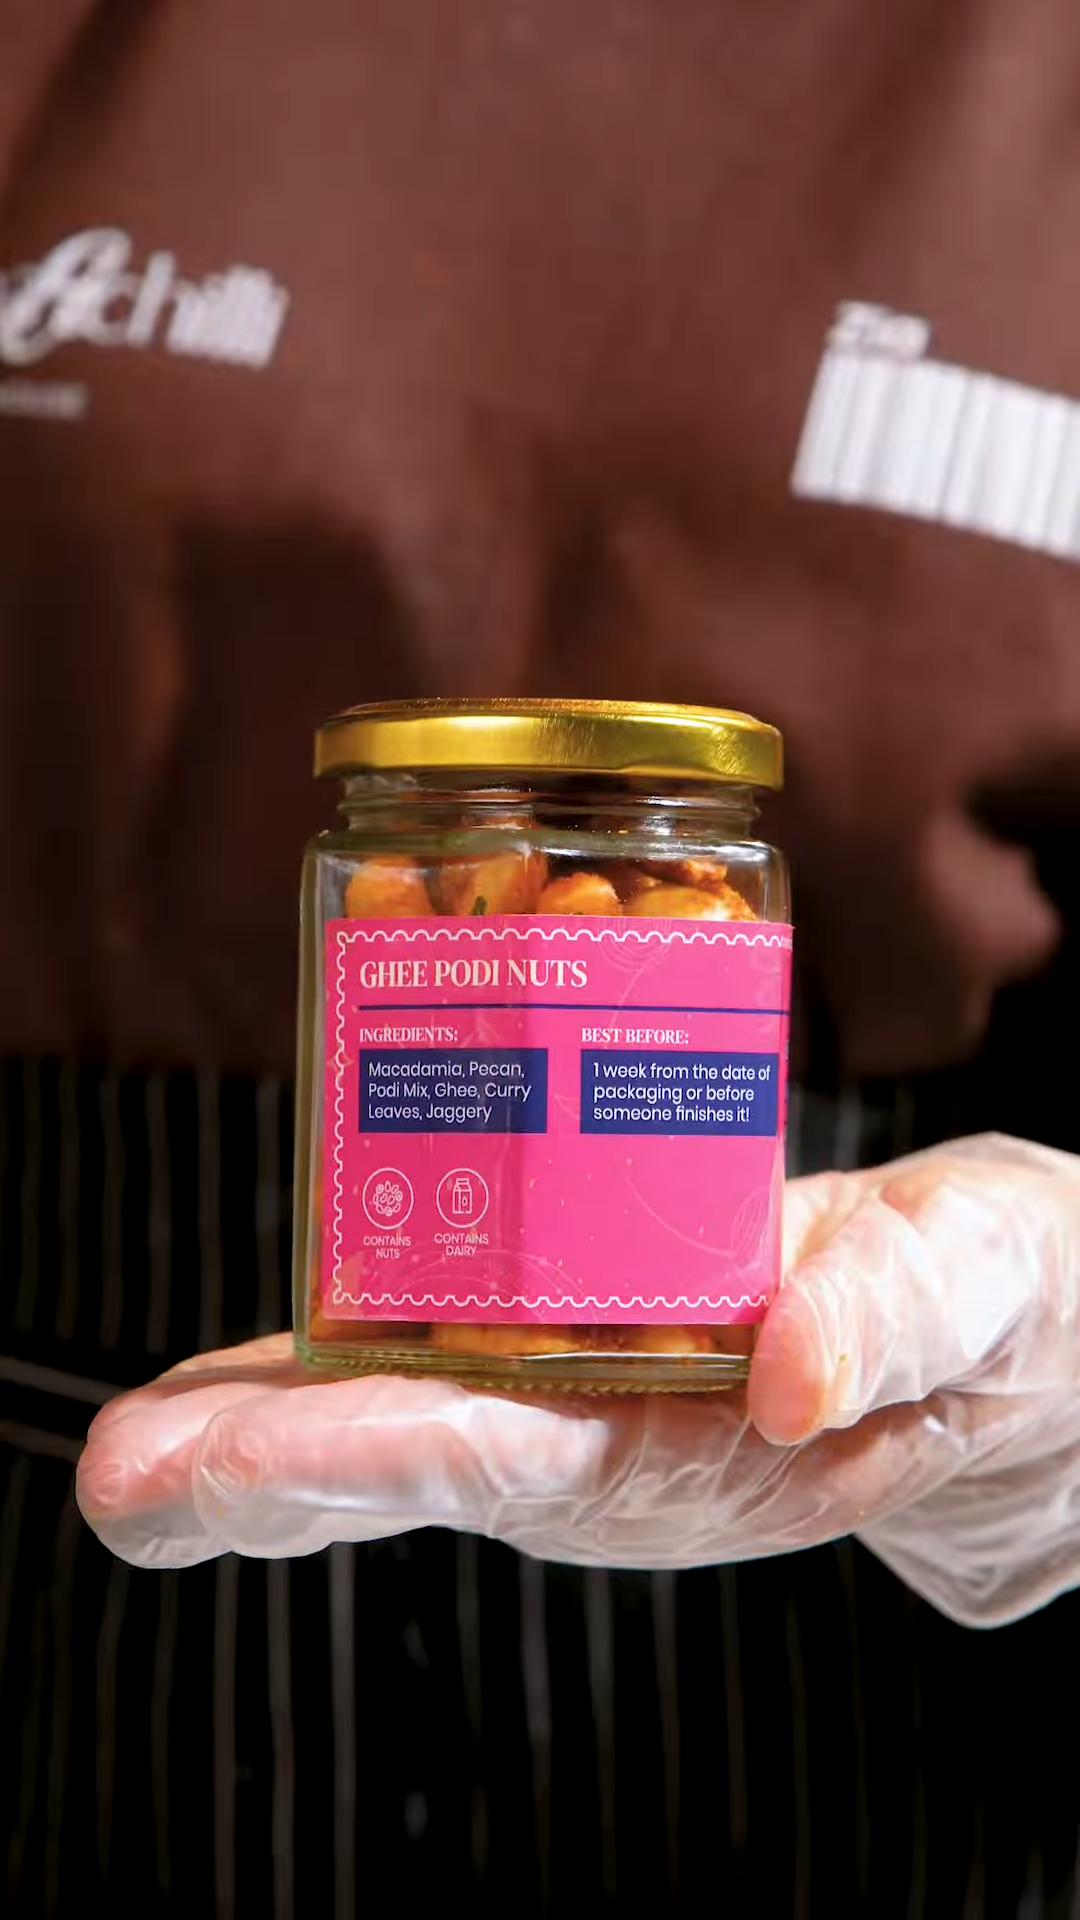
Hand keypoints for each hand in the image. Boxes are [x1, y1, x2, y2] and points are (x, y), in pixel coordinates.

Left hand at [77, 1135, 1079, 1625]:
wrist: (1032, 1354)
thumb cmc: (1023, 1317)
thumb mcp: (995, 1280)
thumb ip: (902, 1312)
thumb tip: (791, 1375)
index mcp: (716, 1450)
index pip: (517, 1459)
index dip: (362, 1457)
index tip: (217, 1467)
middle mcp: (634, 1446)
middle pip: (428, 1462)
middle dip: (265, 1473)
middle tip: (122, 1475)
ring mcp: (608, 1408)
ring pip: (423, 1424)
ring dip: (272, 1429)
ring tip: (139, 1436)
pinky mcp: (604, 1355)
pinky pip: (462, 1364)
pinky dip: (351, 1362)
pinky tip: (258, 1362)